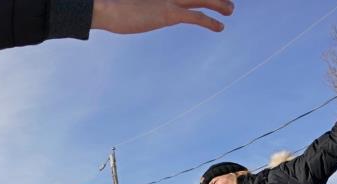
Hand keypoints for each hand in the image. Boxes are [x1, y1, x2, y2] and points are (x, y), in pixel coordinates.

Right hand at [92, 0, 233, 34]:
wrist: (106, 7)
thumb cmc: (111, 6)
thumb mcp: (127, 4)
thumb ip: (138, 4)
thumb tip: (137, 10)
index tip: (204, 0)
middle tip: (226, 1)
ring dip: (219, 3)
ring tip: (231, 10)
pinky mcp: (169, 13)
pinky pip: (196, 16)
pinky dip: (210, 21)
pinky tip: (220, 27)